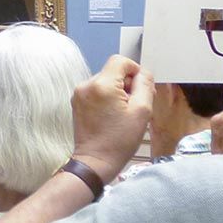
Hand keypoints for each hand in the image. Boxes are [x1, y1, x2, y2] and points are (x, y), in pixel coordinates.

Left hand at [70, 56, 154, 181]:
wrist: (95, 162)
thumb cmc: (119, 141)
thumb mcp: (142, 111)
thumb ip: (145, 85)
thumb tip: (143, 73)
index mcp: (102, 85)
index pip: (120, 61)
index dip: (135, 71)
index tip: (140, 89)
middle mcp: (86, 85)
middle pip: (113, 71)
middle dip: (127, 84)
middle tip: (136, 105)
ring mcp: (79, 94)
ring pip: (105, 81)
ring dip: (118, 92)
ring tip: (124, 113)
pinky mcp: (77, 103)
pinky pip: (97, 91)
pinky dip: (107, 98)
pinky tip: (113, 115)